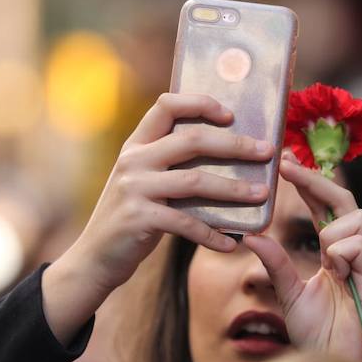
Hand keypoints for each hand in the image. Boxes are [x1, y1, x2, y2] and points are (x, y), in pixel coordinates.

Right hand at [43, 93, 274, 342]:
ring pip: (195, 182)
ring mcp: (134, 189)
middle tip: (267, 151)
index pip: (166, 105)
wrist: (94, 257)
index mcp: (137, 144)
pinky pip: (187, 224)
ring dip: (234, 189)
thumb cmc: (132, 216)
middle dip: (235, 144)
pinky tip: (233, 243)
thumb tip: (228, 152)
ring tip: (263, 195)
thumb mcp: (142, 180)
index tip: (231, 113)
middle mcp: (134, 160)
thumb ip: (170, 163)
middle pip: (191, 140)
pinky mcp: (140, 219)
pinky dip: (213, 235)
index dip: (200, 103)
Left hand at [243, 152, 361, 359]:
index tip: (284, 162)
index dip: (308, 183)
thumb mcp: (288, 293)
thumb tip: (251, 235)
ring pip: (357, 219)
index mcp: (335, 254)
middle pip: (345, 201)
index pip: (325, 207)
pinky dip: (342, 254)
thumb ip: (275, 264)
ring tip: (325, 262)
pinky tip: (336, 274)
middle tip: (288, 166)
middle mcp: (354, 254)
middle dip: (317, 180)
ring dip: (332, 232)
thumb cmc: (317, 335)